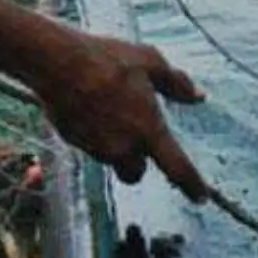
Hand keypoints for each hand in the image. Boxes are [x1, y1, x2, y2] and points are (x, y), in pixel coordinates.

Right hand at [35, 33, 208, 201]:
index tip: (201, 197)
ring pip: (110, 158)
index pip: (177, 168)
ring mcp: (96, 148)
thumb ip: (176, 84)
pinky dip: (93, 133)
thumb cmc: (107, 59)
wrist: (56, 62)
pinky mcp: (73, 142)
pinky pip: (89, 145)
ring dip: (113, 144)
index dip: (192, 185)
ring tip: (106, 106)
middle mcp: (123, 147)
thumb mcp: (149, 62)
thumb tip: (199, 97)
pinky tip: (87, 105)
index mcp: (149, 130)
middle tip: (134, 130)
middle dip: (137, 159)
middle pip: (135, 172)